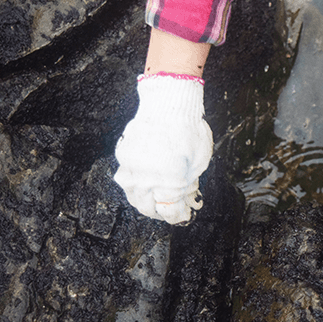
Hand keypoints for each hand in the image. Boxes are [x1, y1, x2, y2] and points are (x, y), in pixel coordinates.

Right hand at [114, 73, 212, 224]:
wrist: (168, 105)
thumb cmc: (189, 130)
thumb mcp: (200, 162)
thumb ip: (190, 185)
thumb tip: (187, 199)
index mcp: (170, 183)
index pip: (170, 212)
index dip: (179, 216)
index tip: (185, 215)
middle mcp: (147, 179)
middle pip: (149, 209)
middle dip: (162, 213)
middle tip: (172, 209)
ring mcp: (132, 168)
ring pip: (133, 197)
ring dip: (146, 202)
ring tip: (157, 199)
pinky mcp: (123, 157)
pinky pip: (126, 179)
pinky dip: (135, 185)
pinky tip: (146, 182)